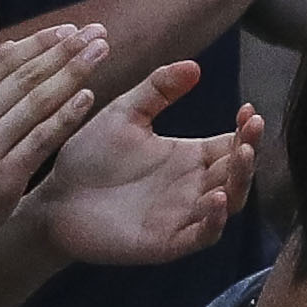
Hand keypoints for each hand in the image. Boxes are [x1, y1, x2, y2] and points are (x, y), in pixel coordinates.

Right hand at [0, 20, 121, 249]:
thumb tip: (7, 48)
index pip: (2, 59)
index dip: (40, 41)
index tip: (71, 29)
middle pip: (25, 75)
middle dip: (65, 50)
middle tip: (97, 31)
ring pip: (37, 101)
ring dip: (73, 73)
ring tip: (100, 54)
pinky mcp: (4, 177)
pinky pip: (42, 139)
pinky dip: (66, 116)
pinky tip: (87, 98)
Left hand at [39, 88, 258, 267]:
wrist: (55, 198)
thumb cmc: (89, 155)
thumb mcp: (125, 114)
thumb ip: (158, 89)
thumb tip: (195, 65)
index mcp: (187, 156)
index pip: (231, 144)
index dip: (246, 131)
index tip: (249, 110)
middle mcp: (192, 186)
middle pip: (236, 172)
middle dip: (248, 151)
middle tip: (251, 130)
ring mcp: (182, 216)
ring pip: (228, 203)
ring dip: (239, 181)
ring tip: (241, 156)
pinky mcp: (167, 242)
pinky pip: (201, 235)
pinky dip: (214, 220)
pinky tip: (215, 198)